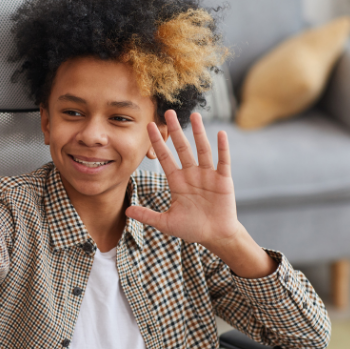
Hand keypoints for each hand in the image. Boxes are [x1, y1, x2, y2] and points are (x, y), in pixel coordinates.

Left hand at [126, 110, 240, 255]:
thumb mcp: (166, 223)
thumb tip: (126, 211)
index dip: (157, 142)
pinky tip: (220, 134)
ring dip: (199, 133)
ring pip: (202, 150)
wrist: (214, 236)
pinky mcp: (223, 180)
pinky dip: (222, 148)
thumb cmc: (191, 228)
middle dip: (175, 131)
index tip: (149, 126)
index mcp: (177, 182)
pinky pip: (222, 161)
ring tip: (195, 116)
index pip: (165, 157)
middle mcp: (191, 174)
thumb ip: (147, 215)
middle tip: (168, 112)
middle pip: (182, 148)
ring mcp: (207, 175)